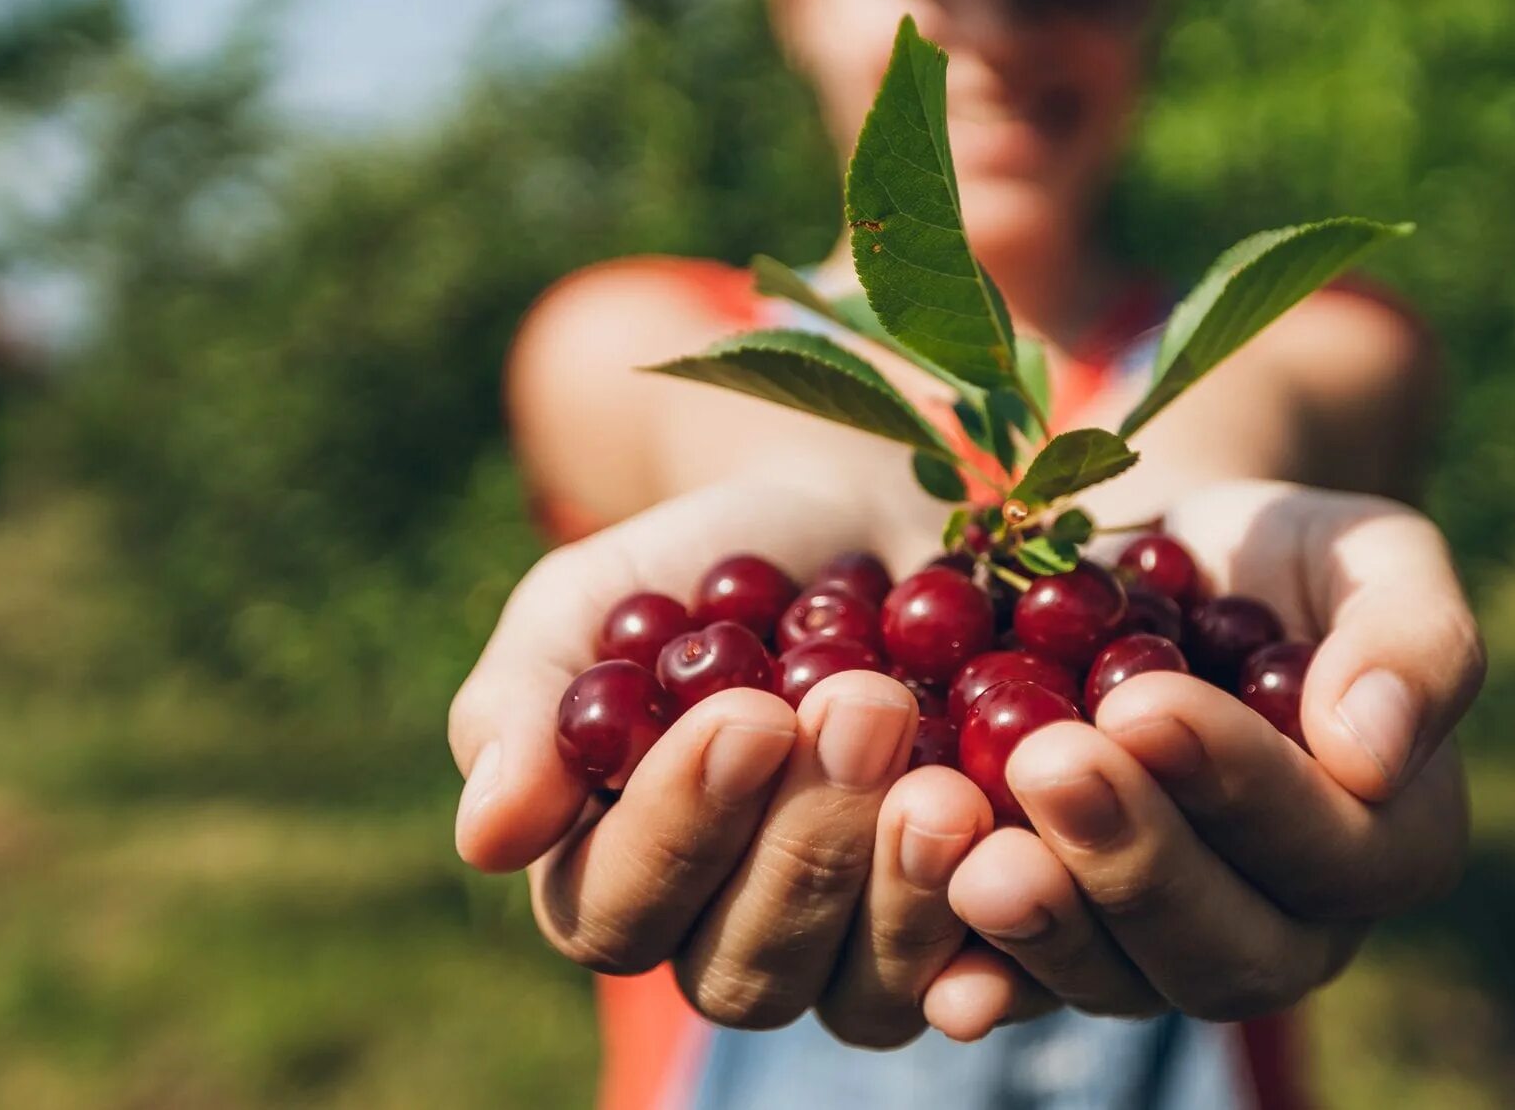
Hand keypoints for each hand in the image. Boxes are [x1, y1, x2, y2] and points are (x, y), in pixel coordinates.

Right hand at [447, 479, 992, 1047]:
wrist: (876, 520)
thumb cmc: (713, 565)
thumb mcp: (602, 598)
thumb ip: (529, 703)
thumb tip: (488, 835)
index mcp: (615, 878)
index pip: (617, 911)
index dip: (679, 829)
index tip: (745, 714)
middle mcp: (730, 941)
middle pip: (746, 970)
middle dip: (806, 845)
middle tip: (864, 709)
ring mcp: (858, 954)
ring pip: (866, 994)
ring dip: (904, 890)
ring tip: (946, 774)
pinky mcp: (975, 933)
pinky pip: (993, 971)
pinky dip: (1008, 918)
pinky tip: (1026, 842)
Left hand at [926, 480, 1483, 1032]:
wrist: (1156, 570)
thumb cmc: (1281, 555)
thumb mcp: (1368, 553)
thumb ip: (1413, 640)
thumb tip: (1370, 750)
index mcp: (1391, 843)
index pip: (1331, 848)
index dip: (1239, 785)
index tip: (1145, 701)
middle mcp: (1290, 928)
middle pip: (1227, 947)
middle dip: (1133, 859)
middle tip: (1049, 763)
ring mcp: (1172, 953)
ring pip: (1123, 983)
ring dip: (1048, 924)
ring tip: (974, 846)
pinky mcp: (1071, 949)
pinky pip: (1029, 988)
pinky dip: (979, 974)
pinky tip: (935, 964)